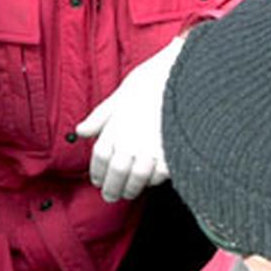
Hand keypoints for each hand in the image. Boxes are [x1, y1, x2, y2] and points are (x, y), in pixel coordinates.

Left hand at [77, 36, 184, 202]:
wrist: (190, 73)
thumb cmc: (155, 80)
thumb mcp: (123, 93)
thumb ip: (101, 116)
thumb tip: (81, 131)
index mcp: (116, 126)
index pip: (100, 158)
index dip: (97, 172)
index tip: (97, 181)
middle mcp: (131, 141)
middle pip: (116, 173)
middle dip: (111, 188)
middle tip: (110, 196)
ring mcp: (152, 150)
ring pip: (137, 180)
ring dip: (131, 189)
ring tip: (129, 192)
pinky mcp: (173, 154)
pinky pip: (160, 176)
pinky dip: (153, 180)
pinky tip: (151, 180)